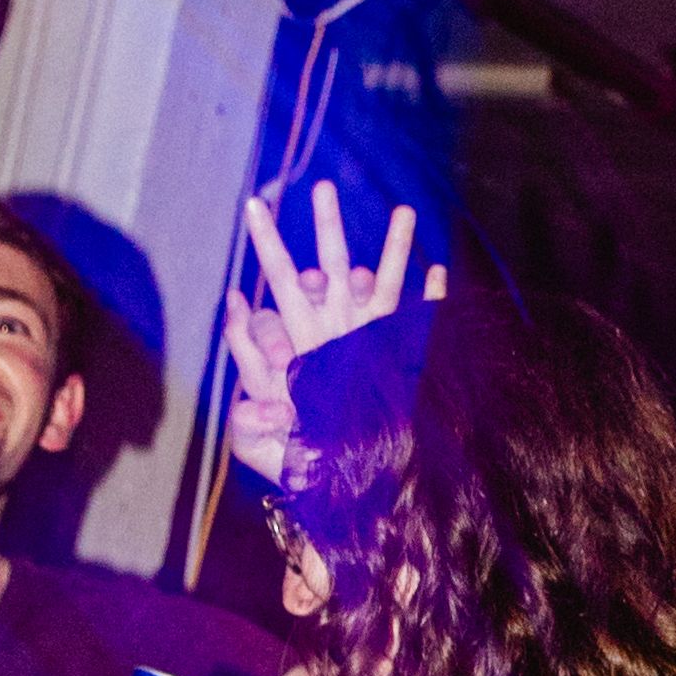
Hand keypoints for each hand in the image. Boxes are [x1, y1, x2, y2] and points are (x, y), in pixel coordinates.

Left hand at [222, 179, 443, 481]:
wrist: (355, 484)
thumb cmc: (303, 465)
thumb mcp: (266, 449)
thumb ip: (251, 428)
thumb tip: (253, 406)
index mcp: (295, 349)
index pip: (274, 303)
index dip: (256, 289)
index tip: (239, 288)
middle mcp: (332, 334)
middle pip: (320, 271)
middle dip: (314, 229)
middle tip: (306, 191)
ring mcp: (369, 341)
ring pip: (381, 283)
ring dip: (393, 247)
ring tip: (405, 210)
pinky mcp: (403, 357)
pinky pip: (421, 322)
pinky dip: (431, 299)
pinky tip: (437, 270)